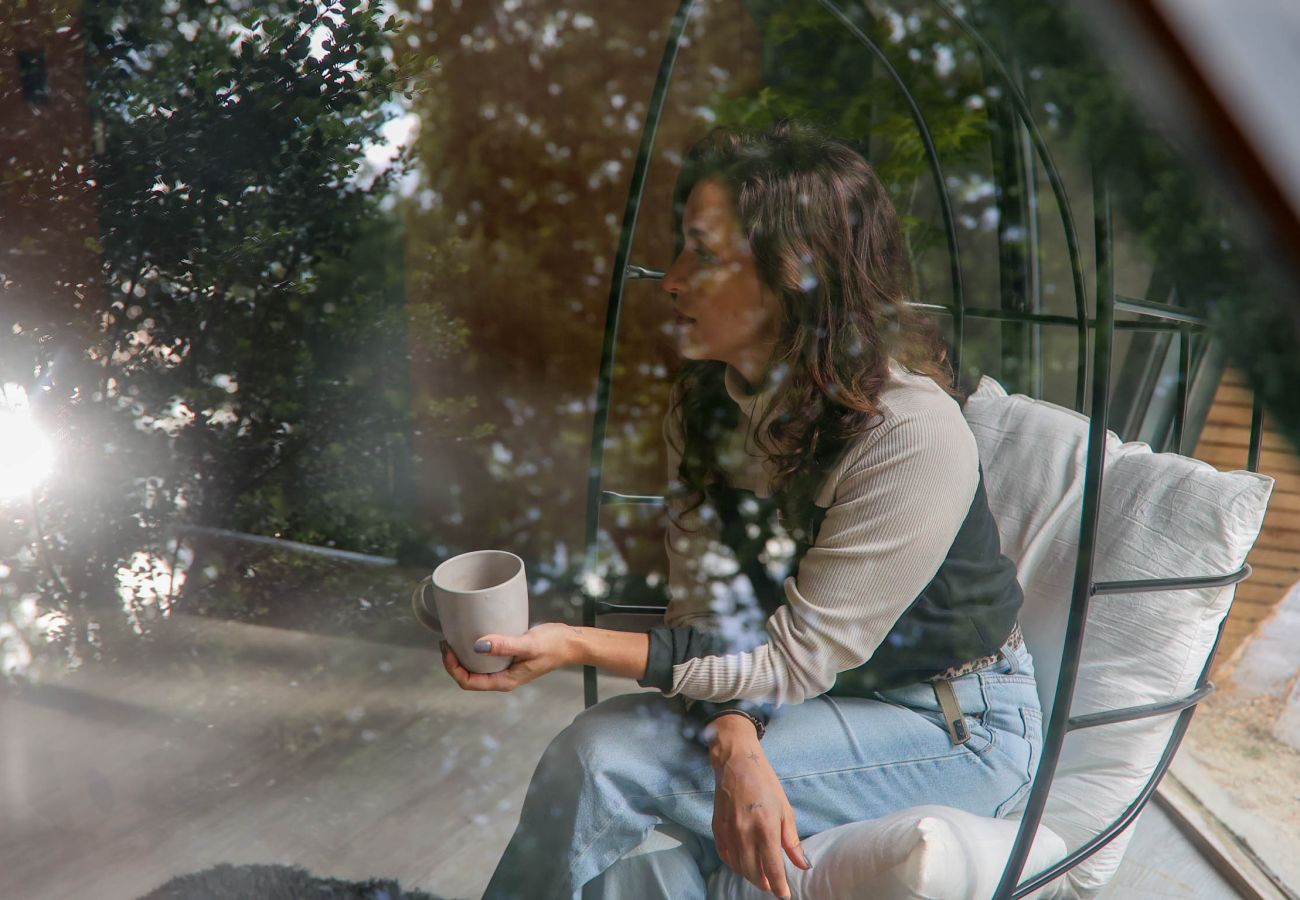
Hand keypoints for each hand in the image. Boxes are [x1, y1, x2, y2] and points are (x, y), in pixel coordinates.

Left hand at [439, 622, 574, 691]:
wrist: (571, 643)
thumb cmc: (554, 645)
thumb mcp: (528, 644)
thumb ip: (504, 645)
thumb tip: (478, 645)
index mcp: (504, 681)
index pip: (469, 682)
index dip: (453, 669)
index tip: (448, 649)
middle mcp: (502, 677)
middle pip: (468, 677)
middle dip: (453, 662)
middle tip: (446, 641)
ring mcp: (505, 668)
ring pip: (475, 667)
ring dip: (462, 655)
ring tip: (454, 637)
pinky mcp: (508, 657)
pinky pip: (485, 656)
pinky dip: (475, 647)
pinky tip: (473, 633)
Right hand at [710, 726, 811, 898]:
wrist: (737, 762)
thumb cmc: (765, 783)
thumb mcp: (785, 810)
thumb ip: (792, 841)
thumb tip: (802, 864)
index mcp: (766, 827)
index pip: (772, 867)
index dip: (779, 885)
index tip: (785, 895)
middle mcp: (745, 832)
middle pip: (753, 871)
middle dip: (764, 883)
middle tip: (773, 885)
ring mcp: (729, 830)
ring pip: (738, 866)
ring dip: (750, 876)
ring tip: (760, 877)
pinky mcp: (717, 827)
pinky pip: (725, 855)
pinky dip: (734, 864)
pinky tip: (742, 864)